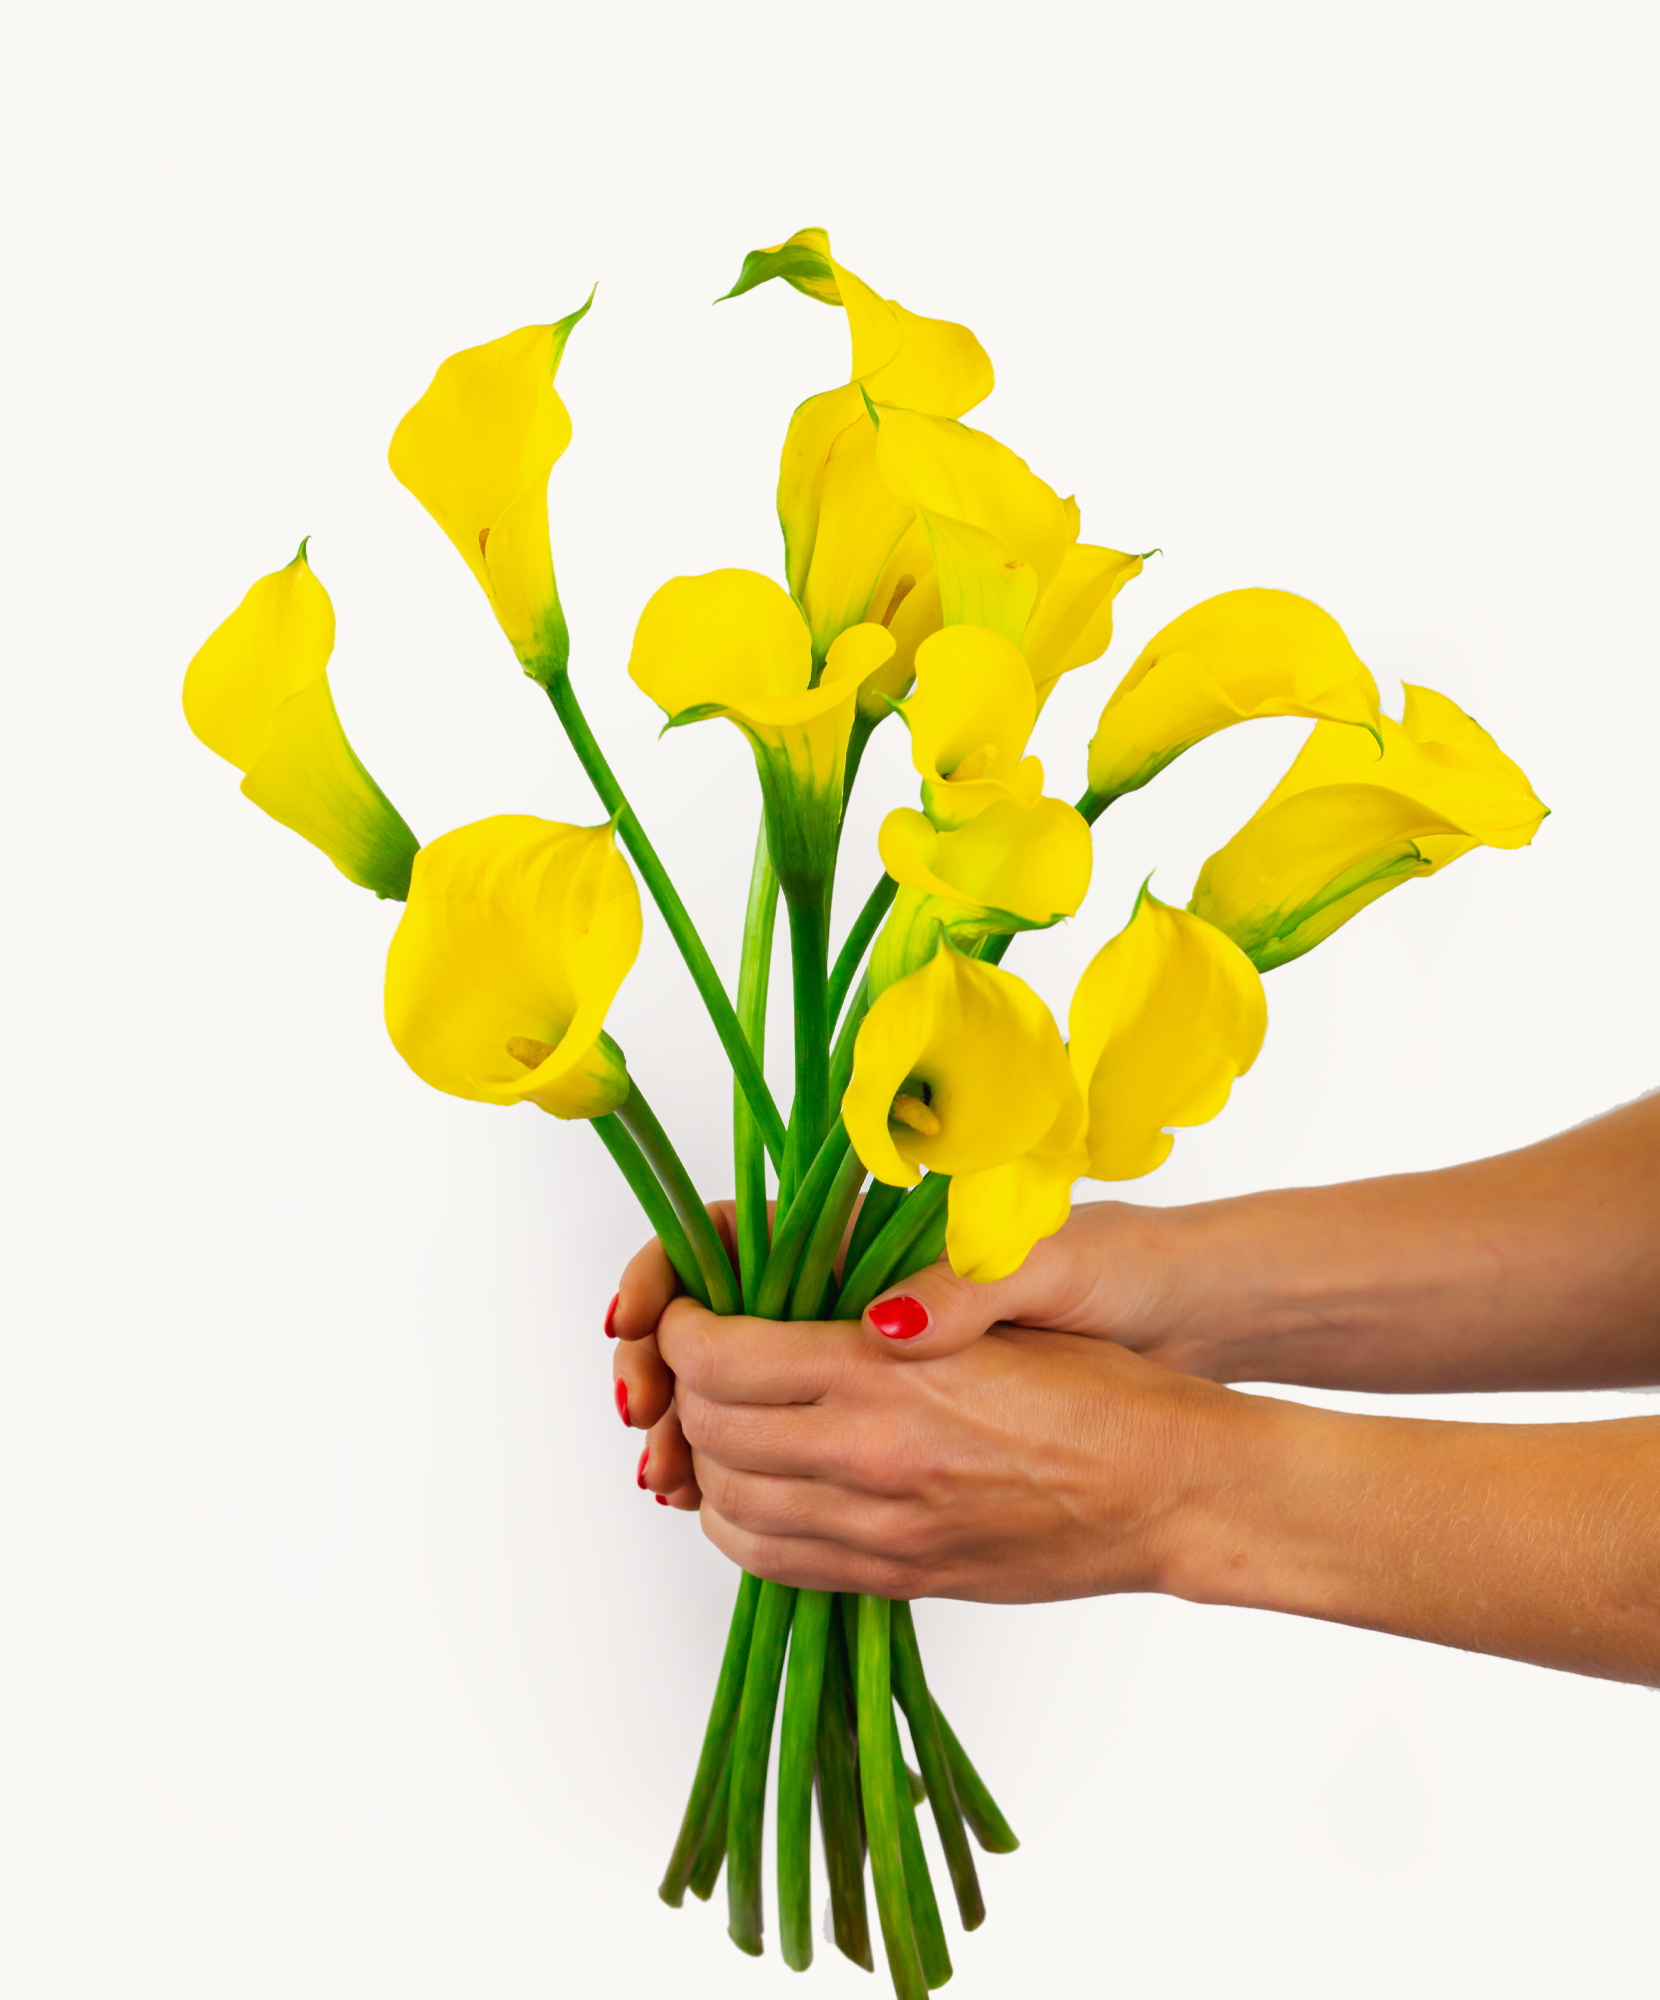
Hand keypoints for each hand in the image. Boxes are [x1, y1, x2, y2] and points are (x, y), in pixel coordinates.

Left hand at [606, 1195, 1222, 1516]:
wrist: (1175, 1488)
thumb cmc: (1103, 1384)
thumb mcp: (1000, 1306)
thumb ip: (896, 1301)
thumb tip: (816, 1296)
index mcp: (888, 1374)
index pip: (723, 1357)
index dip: (684, 1327)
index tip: (690, 1309)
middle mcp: (872, 1458)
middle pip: (714, 1431)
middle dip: (684, 1389)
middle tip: (695, 1357)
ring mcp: (884, 1532)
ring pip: (732, 1507)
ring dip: (706, 1460)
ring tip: (718, 1419)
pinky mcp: (903, 1579)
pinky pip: (779, 1563)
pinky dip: (739, 1526)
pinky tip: (752, 1491)